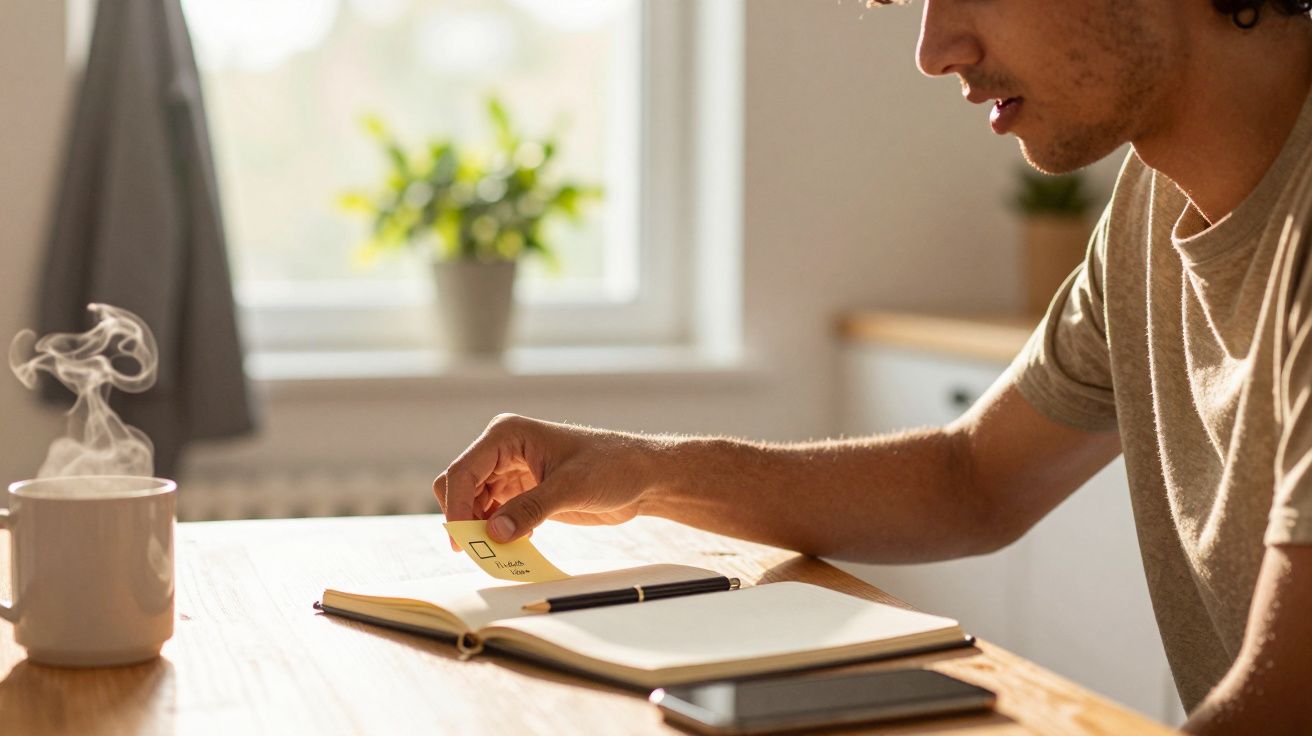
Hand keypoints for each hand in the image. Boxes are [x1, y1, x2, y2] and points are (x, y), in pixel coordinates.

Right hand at [434, 414, 655, 543]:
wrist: (641, 476)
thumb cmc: (612, 467)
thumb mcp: (571, 488)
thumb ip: (530, 509)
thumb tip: (494, 534)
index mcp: (507, 435)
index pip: (463, 471)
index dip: (456, 507)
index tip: (463, 541)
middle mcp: (502, 450)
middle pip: (460, 487)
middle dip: (463, 519)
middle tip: (477, 551)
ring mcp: (510, 471)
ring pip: (474, 504)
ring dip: (480, 529)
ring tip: (498, 553)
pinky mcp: (521, 492)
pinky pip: (493, 514)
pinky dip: (496, 532)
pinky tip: (515, 543)